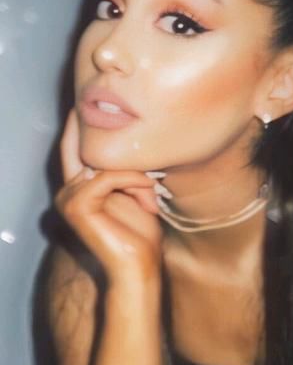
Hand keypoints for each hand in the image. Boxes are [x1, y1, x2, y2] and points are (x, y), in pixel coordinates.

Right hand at [55, 108, 163, 286]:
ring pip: (104, 164)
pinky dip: (132, 182)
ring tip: (151, 197)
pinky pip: (108, 178)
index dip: (79, 122)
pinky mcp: (77, 206)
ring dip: (135, 176)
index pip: (76, 146)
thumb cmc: (141, 232)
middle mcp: (69, 190)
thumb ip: (128, 170)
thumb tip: (136, 144)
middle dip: (110, 141)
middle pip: (87, 149)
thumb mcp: (137, 192)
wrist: (139, 265)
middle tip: (121, 130)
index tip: (90, 99)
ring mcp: (69, 198)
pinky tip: (148, 195)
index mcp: (80, 186)